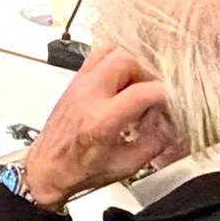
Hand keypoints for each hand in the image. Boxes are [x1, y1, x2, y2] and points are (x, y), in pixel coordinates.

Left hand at [20, 47, 176, 209]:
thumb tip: (172, 126)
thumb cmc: (79, 170)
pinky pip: (97, 56)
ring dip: (130, 64)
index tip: (169, 104)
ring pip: (110, 50)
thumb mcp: (126, 166)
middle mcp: (89, 96)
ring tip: (135, 86)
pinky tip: (121, 82)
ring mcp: (79, 84)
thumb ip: (154, 144)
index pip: (142, 92)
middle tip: (151, 93)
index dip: (164, 96)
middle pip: (126, 60)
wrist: (47, 168)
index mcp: (102, 121)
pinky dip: (114, 61)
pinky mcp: (75, 81)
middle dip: (147, 74)